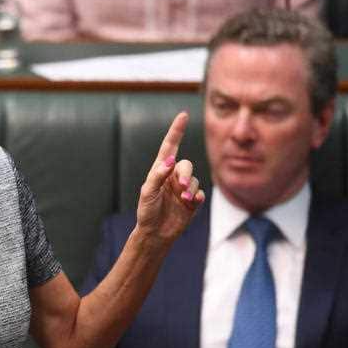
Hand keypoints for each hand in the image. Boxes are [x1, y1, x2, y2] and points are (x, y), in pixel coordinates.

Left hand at [135, 111, 204, 244]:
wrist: (155, 233)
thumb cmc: (147, 211)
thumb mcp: (148, 193)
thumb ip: (158, 175)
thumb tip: (170, 160)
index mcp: (160, 170)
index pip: (170, 146)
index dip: (177, 130)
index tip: (183, 115)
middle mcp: (173, 176)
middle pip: (186, 165)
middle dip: (185, 174)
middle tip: (181, 186)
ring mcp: (183, 188)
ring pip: (195, 179)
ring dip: (190, 188)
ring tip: (184, 199)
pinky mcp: (192, 201)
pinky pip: (200, 193)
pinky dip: (197, 196)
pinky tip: (191, 203)